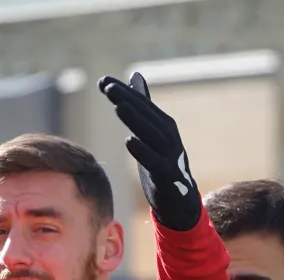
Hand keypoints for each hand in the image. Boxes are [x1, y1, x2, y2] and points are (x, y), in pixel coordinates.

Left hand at [98, 72, 200, 230]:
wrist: (179, 199)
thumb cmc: (162, 163)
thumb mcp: (152, 132)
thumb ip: (144, 107)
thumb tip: (135, 77)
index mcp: (165, 125)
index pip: (142, 104)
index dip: (125, 92)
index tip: (104, 82)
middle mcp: (170, 136)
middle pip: (147, 115)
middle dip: (128, 99)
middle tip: (108, 87)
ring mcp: (170, 155)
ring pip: (152, 134)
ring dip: (136, 120)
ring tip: (120, 106)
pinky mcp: (167, 174)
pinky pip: (154, 161)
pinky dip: (143, 150)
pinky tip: (129, 140)